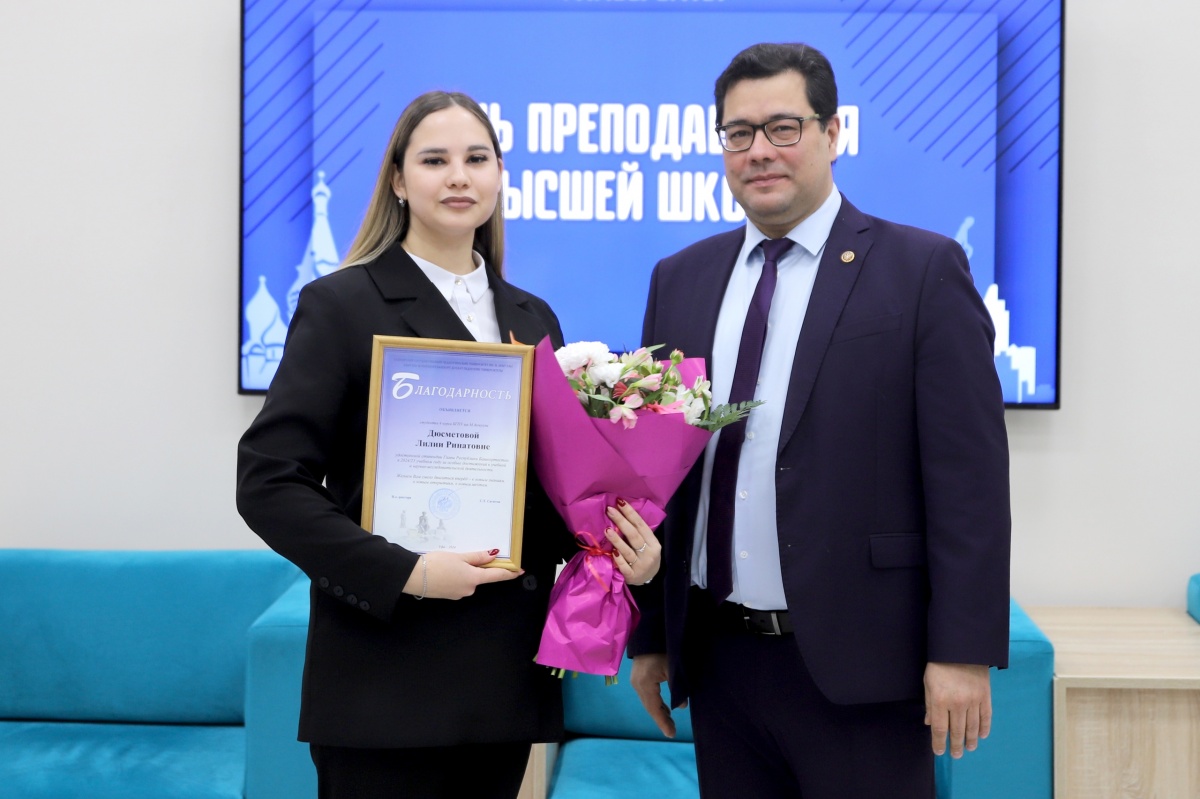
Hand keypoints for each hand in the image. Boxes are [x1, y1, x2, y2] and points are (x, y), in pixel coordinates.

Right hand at [402, 550, 520, 599]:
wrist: (414, 577)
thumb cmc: (436, 564)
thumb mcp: (459, 556)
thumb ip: (477, 557)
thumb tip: (493, 556)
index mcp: (474, 578)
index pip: (497, 576)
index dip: (509, 574)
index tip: (520, 571)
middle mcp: (469, 589)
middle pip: (480, 577)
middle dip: (478, 567)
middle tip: (467, 555)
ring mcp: (459, 594)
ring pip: (468, 580)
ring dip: (465, 571)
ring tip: (451, 561)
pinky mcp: (449, 595)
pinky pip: (459, 584)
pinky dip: (457, 576)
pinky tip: (446, 569)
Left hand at [605, 499, 660, 585]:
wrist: (650, 579)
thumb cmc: (645, 556)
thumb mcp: (648, 544)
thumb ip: (638, 533)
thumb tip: (621, 513)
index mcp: (653, 543)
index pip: (641, 525)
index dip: (630, 513)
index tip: (619, 502)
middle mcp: (648, 553)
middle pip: (634, 536)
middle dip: (621, 522)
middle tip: (610, 510)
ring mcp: (640, 566)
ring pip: (628, 551)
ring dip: (617, 540)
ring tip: (607, 529)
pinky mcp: (632, 576)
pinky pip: (624, 567)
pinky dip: (618, 560)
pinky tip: (612, 552)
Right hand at [631, 653, 684, 737]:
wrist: (649, 634)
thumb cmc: (662, 651)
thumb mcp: (673, 670)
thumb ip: (677, 689)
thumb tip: (682, 707)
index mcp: (645, 684)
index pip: (654, 708)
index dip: (663, 722)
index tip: (671, 734)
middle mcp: (637, 685)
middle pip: (650, 707)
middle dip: (661, 719)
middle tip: (672, 732)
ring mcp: (636, 681)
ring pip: (648, 702)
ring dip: (659, 712)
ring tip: (669, 723)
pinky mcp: (638, 677)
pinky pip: (647, 695)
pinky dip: (656, 703)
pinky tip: (664, 708)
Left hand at [924, 662, 990, 757]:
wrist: (961, 648)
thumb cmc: (940, 665)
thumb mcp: (928, 683)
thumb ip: (930, 705)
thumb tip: (930, 724)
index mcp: (940, 700)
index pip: (940, 729)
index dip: (939, 743)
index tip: (939, 752)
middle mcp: (957, 703)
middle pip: (957, 731)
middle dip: (956, 745)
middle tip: (956, 755)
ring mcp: (973, 700)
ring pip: (972, 727)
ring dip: (971, 740)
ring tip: (969, 748)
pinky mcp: (985, 696)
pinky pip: (986, 717)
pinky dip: (984, 728)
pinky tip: (982, 736)